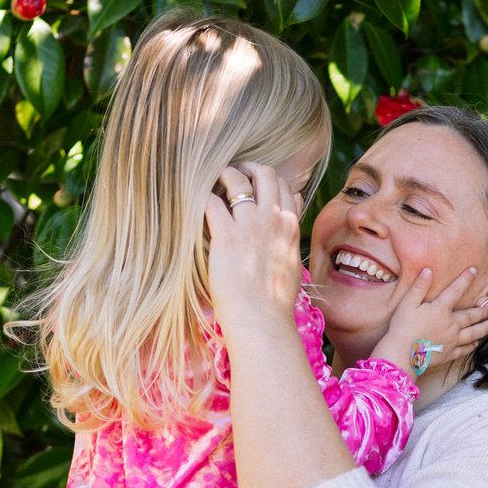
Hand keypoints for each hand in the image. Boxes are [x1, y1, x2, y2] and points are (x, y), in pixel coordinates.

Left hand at [204, 162, 308, 345]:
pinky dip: (202, 197)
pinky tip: (196, 204)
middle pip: (265, 173)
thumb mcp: (292, 263)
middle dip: (247, 168)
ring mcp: (250, 226)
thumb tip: (291, 220)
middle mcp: (273, 219)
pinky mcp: (226, 236)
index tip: (254, 184)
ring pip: (237, 180)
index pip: (285, 186)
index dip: (268, 180)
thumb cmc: (275, 300)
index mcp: (290, 226)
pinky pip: (211, 201)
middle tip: (232, 175)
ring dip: (223, 177)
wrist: (263, 319)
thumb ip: (290, 236)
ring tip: (212, 184)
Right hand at [379, 265, 487, 399]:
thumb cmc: (402, 327)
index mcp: (441, 309)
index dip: (465, 279)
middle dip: (482, 310)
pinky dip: (471, 346)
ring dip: (485, 328)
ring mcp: (452, 340)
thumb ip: (419, 287)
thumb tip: (428, 270)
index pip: (456, 290)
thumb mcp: (407, 303)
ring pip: (473, 333)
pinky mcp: (449, 354)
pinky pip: (464, 349)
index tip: (474, 270)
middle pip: (471, 315)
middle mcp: (451, 324)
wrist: (402, 354)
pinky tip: (476, 343)